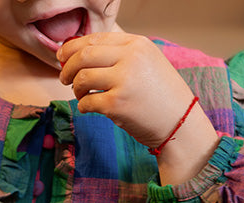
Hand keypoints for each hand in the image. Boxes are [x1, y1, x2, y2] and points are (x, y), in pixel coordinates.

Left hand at [57, 33, 209, 152]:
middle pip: (84, 55)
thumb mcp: (147, 64)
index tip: (63, 57)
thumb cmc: (161, 97)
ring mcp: (123, 81)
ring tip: (80, 94)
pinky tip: (88, 108)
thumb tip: (82, 54)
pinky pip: (86, 102)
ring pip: (82, 78)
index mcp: (137, 44)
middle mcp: (131, 58)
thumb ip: (121, 55)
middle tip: (63, 77)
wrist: (180, 123)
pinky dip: (83, 106)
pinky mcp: (117, 105)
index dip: (73, 47)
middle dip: (67, 67)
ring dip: (75, 88)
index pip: (96, 38)